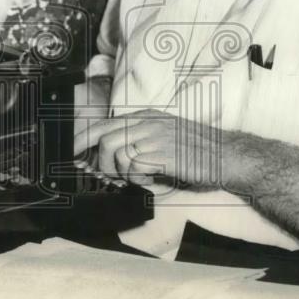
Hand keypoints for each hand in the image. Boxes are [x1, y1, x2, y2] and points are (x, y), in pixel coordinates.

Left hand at [73, 109, 227, 188]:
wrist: (224, 155)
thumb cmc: (195, 150)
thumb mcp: (164, 135)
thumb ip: (139, 140)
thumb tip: (110, 157)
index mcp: (146, 117)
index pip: (104, 124)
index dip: (83, 139)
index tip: (73, 153)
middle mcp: (148, 124)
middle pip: (105, 138)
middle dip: (99, 162)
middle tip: (108, 175)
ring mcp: (156, 138)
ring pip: (116, 152)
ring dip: (118, 171)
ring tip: (132, 179)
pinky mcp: (164, 154)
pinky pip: (134, 167)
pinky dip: (136, 179)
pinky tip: (148, 181)